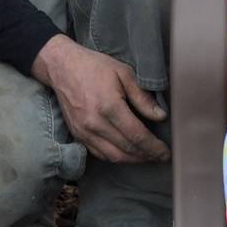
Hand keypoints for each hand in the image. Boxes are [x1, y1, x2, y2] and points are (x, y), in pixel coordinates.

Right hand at [32, 35, 168, 164]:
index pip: (137, 136)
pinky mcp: (77, 134)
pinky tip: (127, 153)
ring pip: (113, 156)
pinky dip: (115, 157)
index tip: (166, 152)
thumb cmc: (93, 66)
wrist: (61, 66)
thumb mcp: (123, 73)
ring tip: (147, 156)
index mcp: (109, 106)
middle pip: (127, 150)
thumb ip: (142, 97)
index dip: (154, 147)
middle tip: (160, 157)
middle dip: (147, 156)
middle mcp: (95, 123)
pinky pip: (99, 154)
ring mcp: (84, 131)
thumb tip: (160, 116)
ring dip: (133, 160)